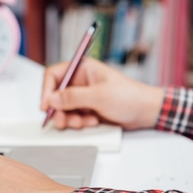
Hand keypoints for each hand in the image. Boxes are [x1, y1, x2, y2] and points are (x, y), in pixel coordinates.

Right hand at [40, 57, 164, 129]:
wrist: (146, 111)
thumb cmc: (129, 96)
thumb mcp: (99, 96)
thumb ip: (73, 97)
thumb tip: (52, 99)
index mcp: (82, 69)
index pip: (54, 75)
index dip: (46, 90)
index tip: (46, 106)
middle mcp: (80, 81)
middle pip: (56, 95)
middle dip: (59, 110)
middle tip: (62, 121)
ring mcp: (84, 96)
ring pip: (64, 108)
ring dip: (69, 118)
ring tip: (82, 123)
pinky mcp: (88, 109)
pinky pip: (74, 116)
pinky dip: (79, 122)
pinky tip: (92, 122)